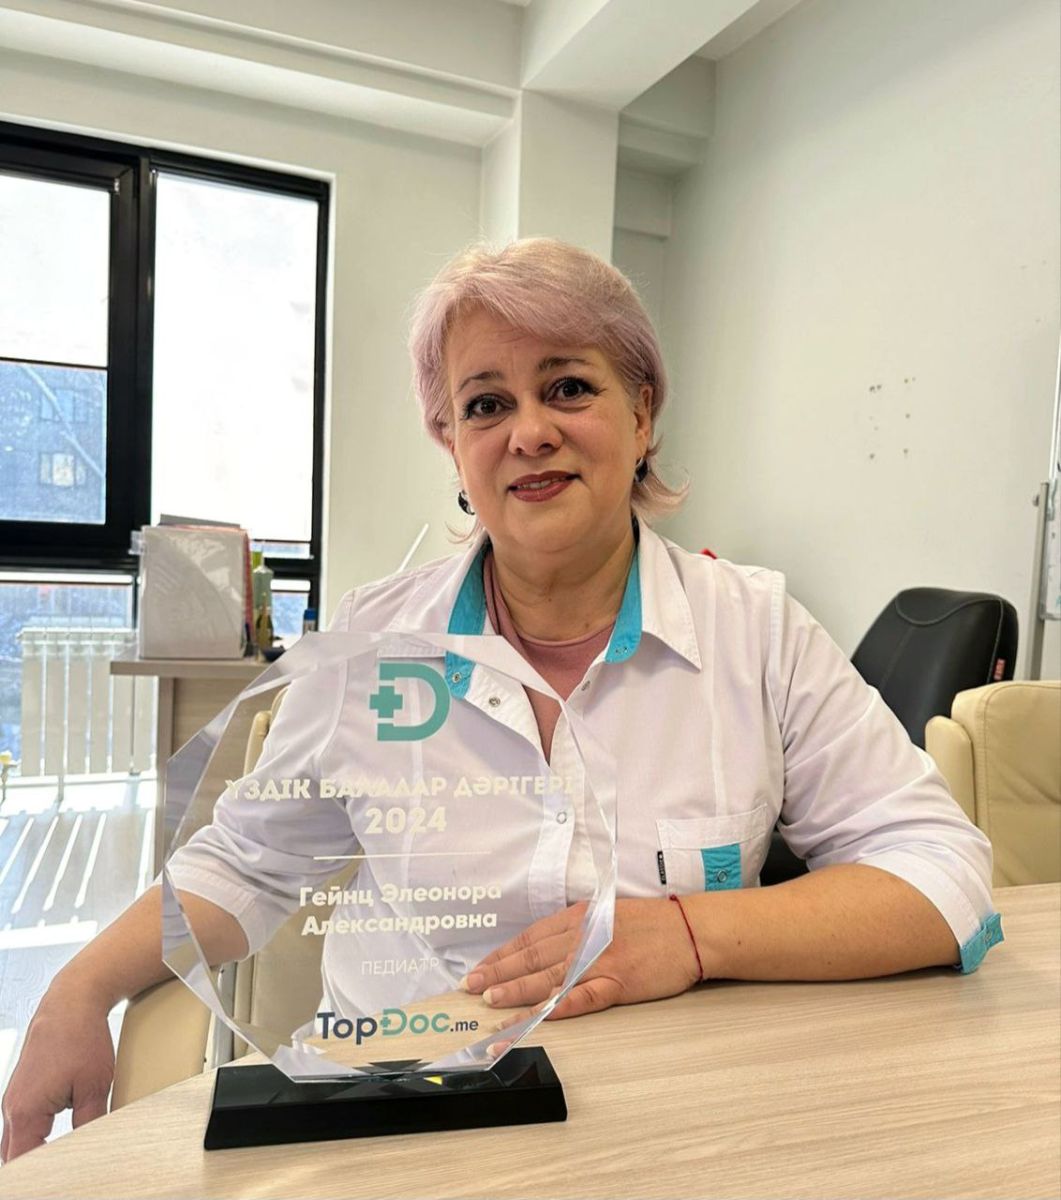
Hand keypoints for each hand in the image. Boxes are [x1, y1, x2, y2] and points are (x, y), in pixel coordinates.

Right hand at [1, 983, 114, 1161]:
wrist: (72, 1001)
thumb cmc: (82, 1039)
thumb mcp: (95, 1087)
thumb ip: (89, 1124)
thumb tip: (90, 1150)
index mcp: (26, 1112)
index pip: (22, 1164)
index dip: (40, 1177)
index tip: (59, 1178)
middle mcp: (12, 1108)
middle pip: (14, 1156)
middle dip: (34, 1168)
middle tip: (59, 1173)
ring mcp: (14, 1098)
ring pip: (17, 1140)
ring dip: (34, 1151)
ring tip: (58, 1160)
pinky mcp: (22, 1089)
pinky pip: (23, 1123)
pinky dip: (35, 1134)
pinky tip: (54, 1138)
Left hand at [462, 897, 701, 1026]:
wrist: (688, 930)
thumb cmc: (650, 922)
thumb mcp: (606, 913)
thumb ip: (577, 926)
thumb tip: (548, 941)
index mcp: (577, 919)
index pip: (529, 939)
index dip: (501, 955)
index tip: (479, 968)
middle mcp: (582, 938)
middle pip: (531, 959)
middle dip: (497, 975)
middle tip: (470, 989)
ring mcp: (598, 961)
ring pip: (548, 980)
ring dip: (516, 994)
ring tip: (491, 1008)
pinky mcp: (617, 983)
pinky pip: (581, 998)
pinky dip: (556, 1008)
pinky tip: (537, 1017)